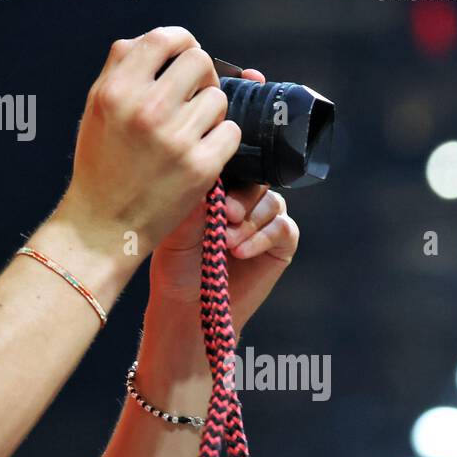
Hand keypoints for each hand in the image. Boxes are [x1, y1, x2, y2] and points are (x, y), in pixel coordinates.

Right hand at [57, 27, 240, 258]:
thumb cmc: (100, 164)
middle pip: (199, 62)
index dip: (181, 41)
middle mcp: (146, 110)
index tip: (184, 53)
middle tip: (192, 94)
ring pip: (218, 98)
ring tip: (191, 130)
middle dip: (200, 75)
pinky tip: (201, 150)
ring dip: (210, 111)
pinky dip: (220, 139)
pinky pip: (230, 131)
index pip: (164, 39)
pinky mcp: (200, 167)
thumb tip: (155, 41)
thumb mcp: (95, 108)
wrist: (103, 226)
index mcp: (117, 91)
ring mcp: (175, 139)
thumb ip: (120, 68)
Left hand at [146, 67, 298, 336]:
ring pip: (270, 200)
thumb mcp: (176, 223)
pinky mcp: (282, 241)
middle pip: (257, 174)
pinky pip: (283, 226)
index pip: (232, 155)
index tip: (223, 153)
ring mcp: (264, 215)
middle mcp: (243, 192)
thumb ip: (193, 194)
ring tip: (225, 240)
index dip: (231, 151)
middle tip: (223, 212)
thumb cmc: (173, 262)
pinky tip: (239, 250)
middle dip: (240, 193)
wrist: (187, 305)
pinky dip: (261, 237)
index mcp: (216, 180)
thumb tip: (206, 164)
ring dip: (248, 220)